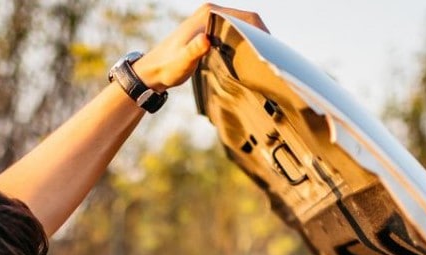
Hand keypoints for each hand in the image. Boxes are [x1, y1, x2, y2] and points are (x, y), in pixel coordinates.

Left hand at [132, 5, 267, 89]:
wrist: (152, 71)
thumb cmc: (167, 68)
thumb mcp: (182, 62)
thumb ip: (193, 51)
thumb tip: (205, 40)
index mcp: (208, 14)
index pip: (245, 17)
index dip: (262, 31)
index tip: (271, 50)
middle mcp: (210, 12)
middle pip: (247, 19)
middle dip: (261, 35)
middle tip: (273, 57)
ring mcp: (210, 20)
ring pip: (241, 24)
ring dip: (254, 38)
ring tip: (265, 58)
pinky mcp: (209, 29)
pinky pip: (234, 30)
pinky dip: (245, 40)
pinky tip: (250, 57)